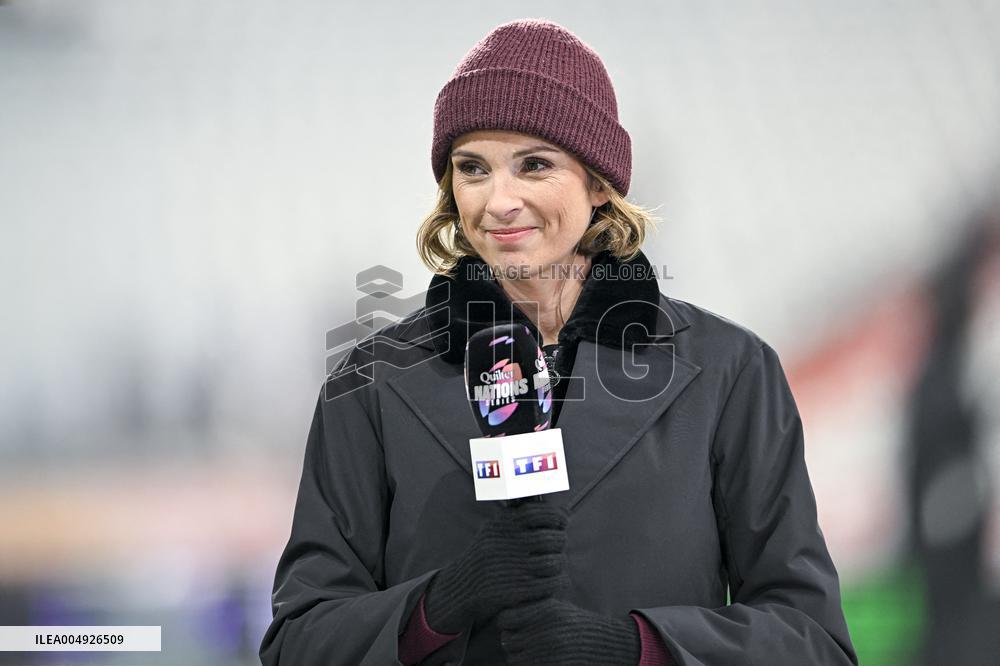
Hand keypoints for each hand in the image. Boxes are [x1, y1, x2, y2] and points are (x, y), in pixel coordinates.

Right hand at [423, 501, 568, 633]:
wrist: (458, 589)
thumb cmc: (484, 558)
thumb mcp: (492, 531)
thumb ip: (520, 519)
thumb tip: (562, 511)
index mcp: (500, 526)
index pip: (537, 512)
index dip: (556, 515)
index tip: (563, 520)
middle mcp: (506, 545)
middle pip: (551, 538)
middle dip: (561, 540)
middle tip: (559, 544)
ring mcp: (512, 569)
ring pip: (555, 562)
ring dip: (561, 562)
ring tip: (557, 562)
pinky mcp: (516, 591)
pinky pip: (551, 584)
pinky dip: (559, 582)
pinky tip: (556, 580)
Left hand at [497, 598, 640, 664]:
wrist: (606, 645)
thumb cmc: (578, 625)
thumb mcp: (558, 608)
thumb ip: (533, 608)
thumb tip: (505, 616)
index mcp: (545, 611)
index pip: (505, 618)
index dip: (506, 623)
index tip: (512, 626)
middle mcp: (544, 630)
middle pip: (507, 640)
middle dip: (512, 642)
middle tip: (522, 642)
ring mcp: (547, 651)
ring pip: (514, 659)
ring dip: (518, 657)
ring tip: (531, 653)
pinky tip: (538, 661)